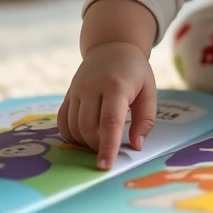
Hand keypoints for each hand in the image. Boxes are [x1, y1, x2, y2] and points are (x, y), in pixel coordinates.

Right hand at [57, 41, 156, 169]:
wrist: (112, 46)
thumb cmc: (135, 72)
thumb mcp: (149, 91)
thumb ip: (145, 119)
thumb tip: (136, 146)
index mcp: (116, 86)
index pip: (110, 122)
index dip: (107, 146)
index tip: (105, 166)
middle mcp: (92, 87)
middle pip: (88, 128)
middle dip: (98, 146)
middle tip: (110, 148)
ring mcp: (77, 90)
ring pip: (74, 127)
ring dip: (85, 143)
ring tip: (100, 141)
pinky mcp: (68, 94)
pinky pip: (62, 121)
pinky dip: (71, 135)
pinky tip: (83, 136)